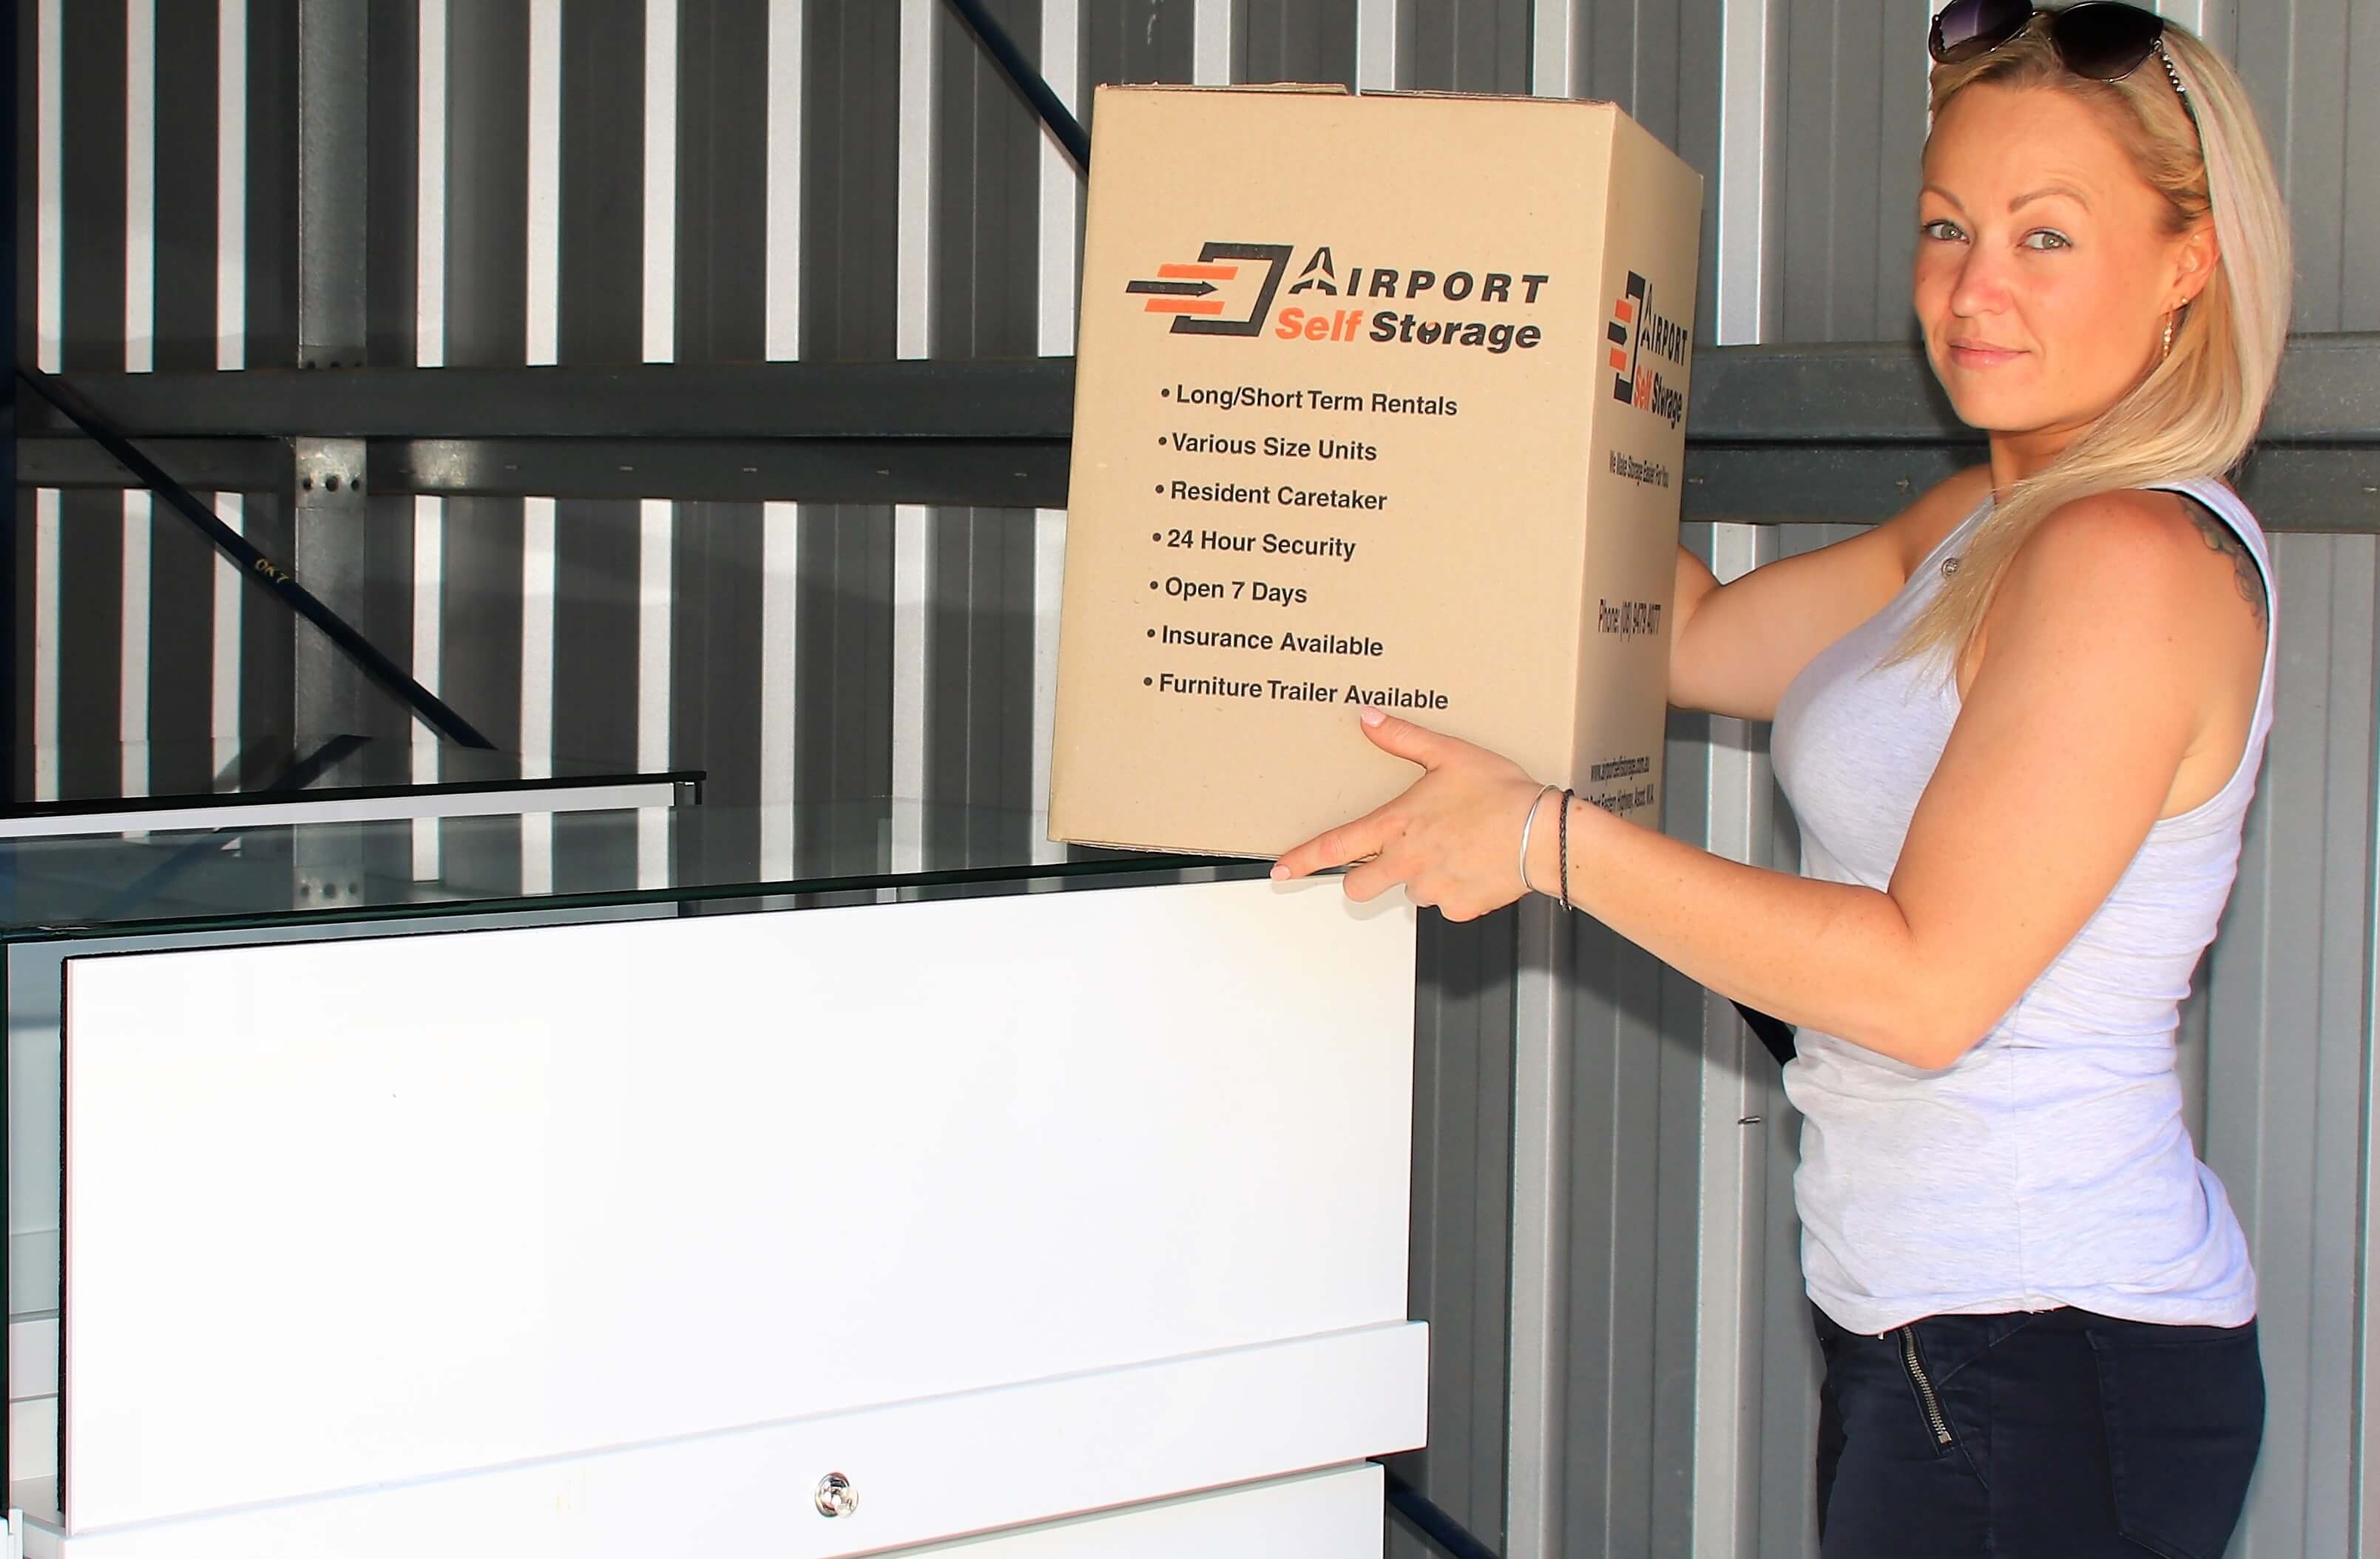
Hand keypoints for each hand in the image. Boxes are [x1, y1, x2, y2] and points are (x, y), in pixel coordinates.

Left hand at [1272, 707, 1546, 920]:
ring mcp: (1432, 888)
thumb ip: (1404, 738)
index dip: (1301, 860)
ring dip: (1420, 877)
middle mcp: (1406, 863)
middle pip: (1358, 888)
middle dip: (1365, 877)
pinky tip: (1476, 865)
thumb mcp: (1449, 754)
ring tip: (1454, 849)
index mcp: (1396, 826)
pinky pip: (1446, 904)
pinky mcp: (1459, 908)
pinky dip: (1455, 889)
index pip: (1334, 848)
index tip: (1280, 871)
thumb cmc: (1501, 793)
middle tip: (1393, 856)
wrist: (1544, 834)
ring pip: (1409, 892)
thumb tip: (1370, 718)